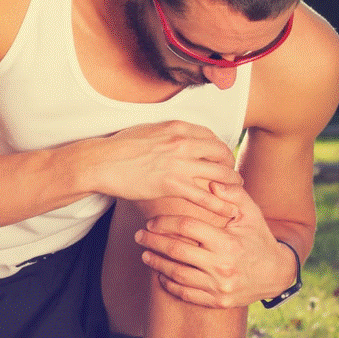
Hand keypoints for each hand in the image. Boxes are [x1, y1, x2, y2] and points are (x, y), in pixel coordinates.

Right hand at [92, 121, 241, 218]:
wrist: (102, 161)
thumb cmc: (120, 147)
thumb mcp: (149, 130)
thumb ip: (167, 134)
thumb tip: (175, 139)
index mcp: (177, 127)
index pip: (211, 136)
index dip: (220, 149)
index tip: (222, 159)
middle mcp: (183, 142)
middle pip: (221, 153)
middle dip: (230, 166)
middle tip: (232, 176)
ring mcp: (179, 163)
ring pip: (219, 173)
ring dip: (231, 184)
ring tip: (236, 192)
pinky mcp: (172, 184)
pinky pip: (204, 195)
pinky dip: (219, 204)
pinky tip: (228, 211)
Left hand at [134, 183, 295, 307]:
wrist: (277, 274)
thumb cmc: (260, 238)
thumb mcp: (251, 213)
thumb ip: (233, 195)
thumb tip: (211, 182)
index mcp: (227, 242)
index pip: (187, 227)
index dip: (165, 222)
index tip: (152, 222)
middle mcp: (222, 266)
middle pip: (176, 251)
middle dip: (153, 242)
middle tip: (139, 236)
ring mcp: (219, 286)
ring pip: (177, 275)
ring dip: (157, 264)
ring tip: (145, 254)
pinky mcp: (218, 301)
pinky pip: (186, 294)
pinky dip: (169, 285)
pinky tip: (160, 275)